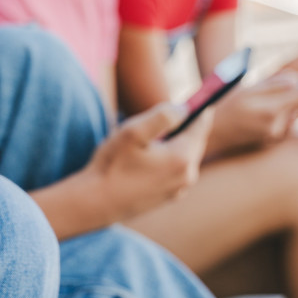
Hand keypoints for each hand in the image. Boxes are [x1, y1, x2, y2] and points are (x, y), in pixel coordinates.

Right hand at [85, 103, 212, 221]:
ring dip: (172, 144)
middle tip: (165, 115)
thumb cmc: (111, 166)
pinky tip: (143, 161)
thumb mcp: (132, 133)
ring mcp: (179, 189)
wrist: (95, 204)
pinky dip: (166, 160)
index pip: (202, 124)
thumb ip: (162, 116)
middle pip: (195, 140)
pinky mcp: (168, 197)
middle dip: (183, 126)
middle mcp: (187, 176)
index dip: (199, 106)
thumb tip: (183, 109)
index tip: (196, 94)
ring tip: (148, 141)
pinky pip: (175, 171)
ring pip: (184, 156)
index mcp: (182, 157)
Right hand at [210, 72, 297, 151]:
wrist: (210, 135)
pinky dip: (285, 111)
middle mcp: (276, 125)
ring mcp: (276, 134)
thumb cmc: (225, 107)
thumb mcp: (246, 90)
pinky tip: (267, 109)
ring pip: (295, 111)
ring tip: (272, 95)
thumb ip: (274, 84)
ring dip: (293, 100)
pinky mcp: (273, 140)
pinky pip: (287, 120)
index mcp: (269, 109)